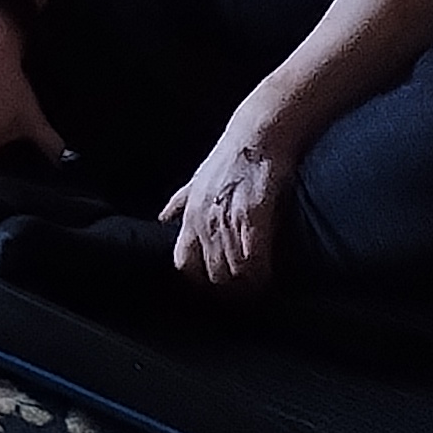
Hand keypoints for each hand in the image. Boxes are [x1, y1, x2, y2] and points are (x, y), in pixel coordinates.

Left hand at [164, 118, 293, 288]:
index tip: (215, 290)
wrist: (257, 134)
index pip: (183, 264)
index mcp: (190, 216)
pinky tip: (268, 276)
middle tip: (244, 298)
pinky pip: (251, 257)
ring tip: (258, 291)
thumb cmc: (230, 158)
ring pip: (231, 270)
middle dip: (228, 291)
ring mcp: (226, 219)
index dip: (199, 282)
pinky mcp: (252, 214)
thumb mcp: (196, 180)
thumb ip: (181, 203)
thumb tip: (165, 218)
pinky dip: (260, 272)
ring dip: (246, 285)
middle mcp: (204, 221)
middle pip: (211, 274)